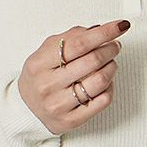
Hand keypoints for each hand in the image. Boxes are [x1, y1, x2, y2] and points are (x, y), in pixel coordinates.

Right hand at [17, 19, 130, 134]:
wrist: (26, 110)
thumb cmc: (41, 76)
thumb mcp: (46, 52)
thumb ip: (71, 37)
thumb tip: (99, 29)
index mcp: (40, 64)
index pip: (79, 43)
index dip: (104, 32)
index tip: (120, 26)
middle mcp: (48, 85)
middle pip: (92, 61)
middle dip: (111, 48)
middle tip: (115, 45)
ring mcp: (59, 105)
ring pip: (100, 81)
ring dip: (112, 67)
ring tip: (110, 62)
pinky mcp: (72, 120)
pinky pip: (103, 100)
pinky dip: (110, 87)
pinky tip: (105, 82)